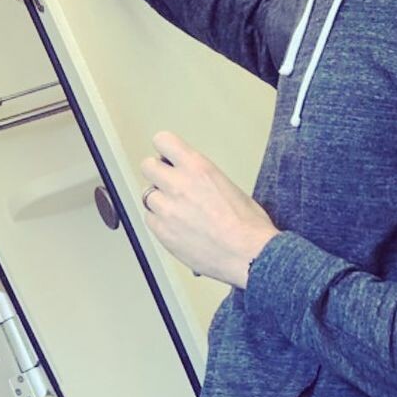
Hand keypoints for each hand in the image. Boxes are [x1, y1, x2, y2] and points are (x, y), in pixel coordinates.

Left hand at [140, 131, 278, 287]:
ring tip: (179, 212)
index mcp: (197, 167)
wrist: (249, 255)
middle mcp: (177, 184)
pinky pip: (149, 219)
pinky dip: (159, 222)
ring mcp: (166, 208)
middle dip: (157, 174)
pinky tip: (177, 227)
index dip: (164, 150)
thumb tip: (188, 177)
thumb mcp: (227, 185)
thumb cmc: (248, 225)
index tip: (168, 158)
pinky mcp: (161, 231)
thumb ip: (200, 177)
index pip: (163, 141)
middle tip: (169, 185)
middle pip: (147, 166)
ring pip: (146, 195)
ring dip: (159, 201)